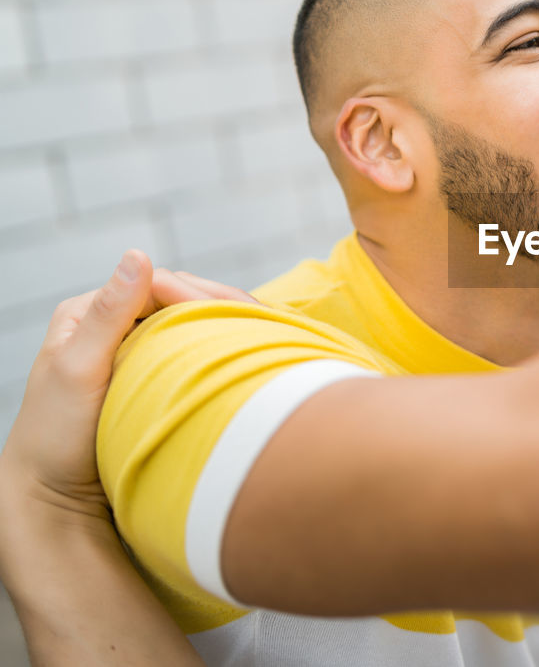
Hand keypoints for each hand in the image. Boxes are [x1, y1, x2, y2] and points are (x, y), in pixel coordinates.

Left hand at [0, 251, 241, 666]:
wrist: (54, 499)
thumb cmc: (54, 439)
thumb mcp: (78, 370)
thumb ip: (108, 315)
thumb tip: (138, 254)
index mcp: (87, 313)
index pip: (156, 284)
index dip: (199, 293)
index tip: (236, 313)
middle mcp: (111, 325)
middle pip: (180, 299)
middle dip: (225, 304)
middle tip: (266, 318)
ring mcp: (135, 352)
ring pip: (193, 323)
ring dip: (229, 325)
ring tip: (268, 332)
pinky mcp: (154, 378)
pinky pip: (195, 351)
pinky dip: (224, 348)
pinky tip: (250, 354)